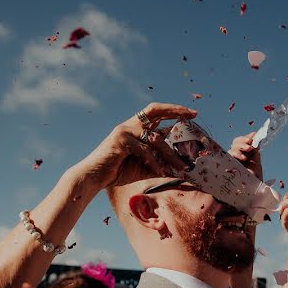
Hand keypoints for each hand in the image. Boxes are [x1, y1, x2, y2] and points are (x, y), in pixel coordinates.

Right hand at [69, 102, 196, 191]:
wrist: (94, 176)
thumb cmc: (119, 171)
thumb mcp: (145, 165)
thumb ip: (161, 162)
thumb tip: (182, 167)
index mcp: (136, 128)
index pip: (156, 113)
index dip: (173, 110)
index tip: (192, 113)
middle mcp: (130, 125)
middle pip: (155, 110)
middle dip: (175, 110)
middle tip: (193, 114)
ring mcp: (124, 131)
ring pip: (155, 138)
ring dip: (171, 155)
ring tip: (182, 168)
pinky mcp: (120, 141)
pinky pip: (144, 150)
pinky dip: (154, 162)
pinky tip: (161, 172)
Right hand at [228, 132, 263, 179]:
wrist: (253, 190)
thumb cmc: (254, 179)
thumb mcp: (256, 161)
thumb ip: (255, 150)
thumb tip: (255, 135)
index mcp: (244, 154)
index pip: (242, 142)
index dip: (246, 137)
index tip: (254, 135)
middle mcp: (237, 157)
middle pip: (235, 142)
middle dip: (243, 140)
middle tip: (251, 143)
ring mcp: (232, 161)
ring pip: (232, 147)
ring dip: (241, 146)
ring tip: (249, 149)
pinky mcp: (227, 165)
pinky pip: (229, 155)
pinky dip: (236, 153)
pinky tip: (243, 158)